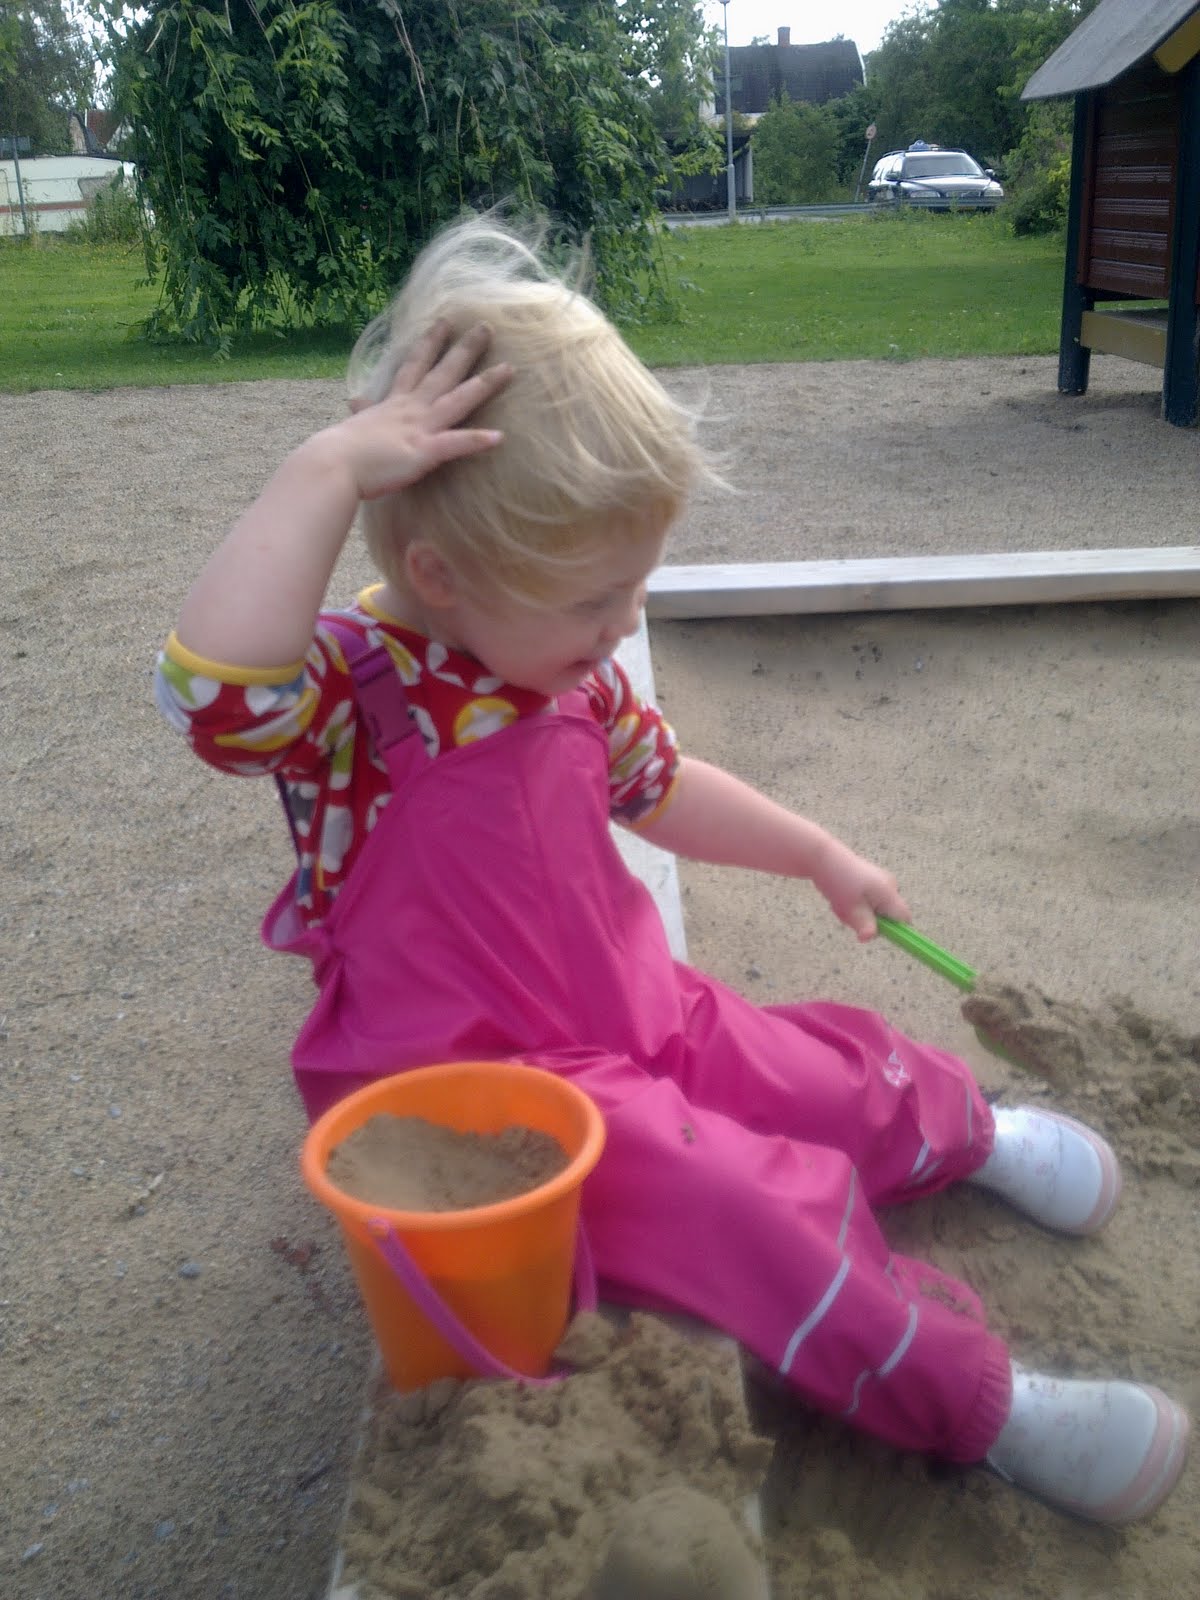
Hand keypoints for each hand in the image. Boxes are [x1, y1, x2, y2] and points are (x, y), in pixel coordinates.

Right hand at [337, 320, 512, 499]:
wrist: (332, 465)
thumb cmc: (341, 452)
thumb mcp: (355, 425)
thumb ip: (363, 413)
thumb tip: (355, 401)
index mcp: (394, 404)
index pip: (415, 366)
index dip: (430, 344)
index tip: (444, 323)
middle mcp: (411, 409)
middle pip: (443, 373)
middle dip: (466, 349)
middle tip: (486, 327)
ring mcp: (419, 428)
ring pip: (458, 400)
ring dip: (484, 384)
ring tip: (509, 369)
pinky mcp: (423, 452)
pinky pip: (455, 444)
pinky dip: (476, 440)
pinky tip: (499, 437)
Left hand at [809, 839, 910, 941]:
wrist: (823, 857)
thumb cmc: (838, 881)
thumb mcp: (849, 908)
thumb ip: (863, 924)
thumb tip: (870, 937)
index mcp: (888, 892)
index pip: (904, 918)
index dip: (895, 930)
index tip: (875, 932)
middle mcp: (890, 885)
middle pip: (889, 915)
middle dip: (870, 920)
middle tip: (849, 914)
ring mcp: (882, 880)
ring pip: (877, 908)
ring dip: (861, 912)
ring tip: (843, 903)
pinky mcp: (873, 879)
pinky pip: (870, 900)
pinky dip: (858, 903)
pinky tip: (844, 896)